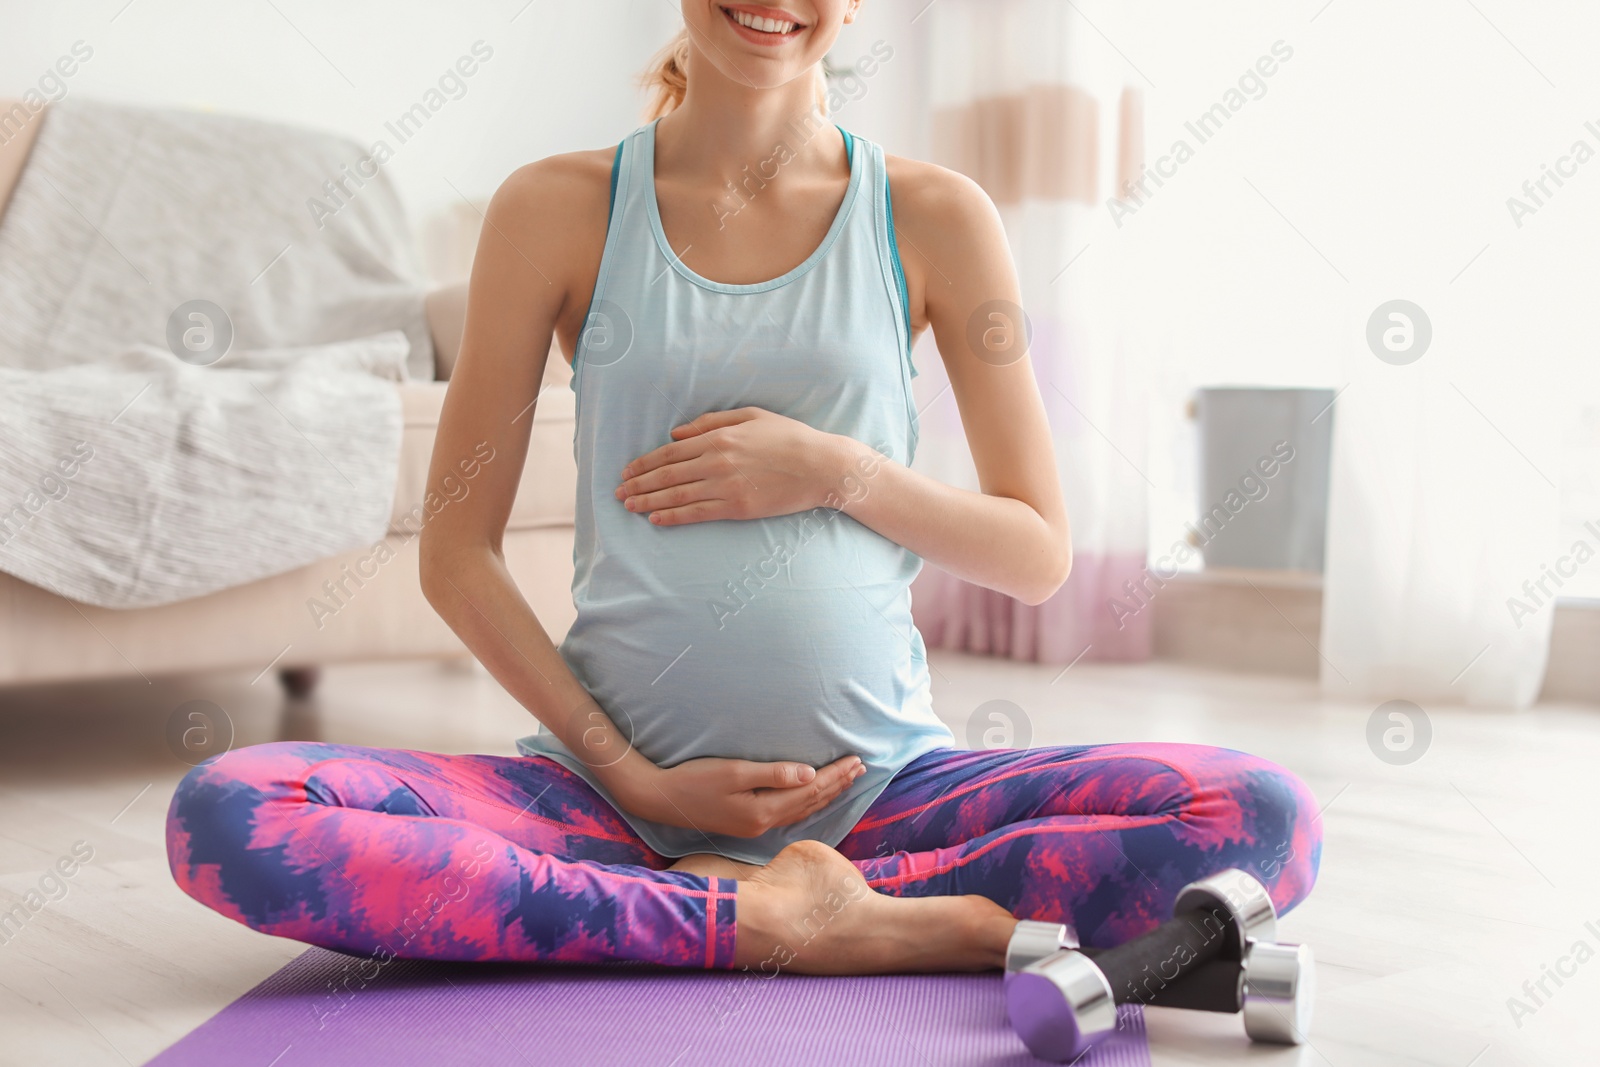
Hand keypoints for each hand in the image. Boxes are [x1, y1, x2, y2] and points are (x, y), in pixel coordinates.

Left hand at [616, 408, 843, 525]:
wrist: (820, 466)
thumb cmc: (788, 437)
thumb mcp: (751, 416)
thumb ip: (711, 422)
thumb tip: (675, 434)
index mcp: (718, 438)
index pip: (669, 453)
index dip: (644, 463)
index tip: (627, 471)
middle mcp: (716, 462)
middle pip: (666, 475)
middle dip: (638, 484)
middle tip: (618, 492)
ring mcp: (726, 487)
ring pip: (676, 496)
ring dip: (648, 502)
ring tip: (628, 506)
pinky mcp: (737, 508)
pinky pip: (697, 513)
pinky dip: (672, 517)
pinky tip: (655, 519)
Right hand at [617, 754, 865, 837]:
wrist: (662, 799)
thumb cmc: (695, 780)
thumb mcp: (735, 773)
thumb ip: (773, 774)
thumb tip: (810, 774)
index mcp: (764, 811)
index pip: (811, 791)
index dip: (836, 776)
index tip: (857, 760)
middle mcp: (764, 823)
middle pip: (812, 803)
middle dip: (838, 784)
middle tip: (862, 768)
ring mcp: (756, 826)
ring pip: (803, 810)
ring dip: (827, 795)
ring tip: (847, 781)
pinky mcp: (747, 823)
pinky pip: (790, 814)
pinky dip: (808, 803)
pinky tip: (813, 799)